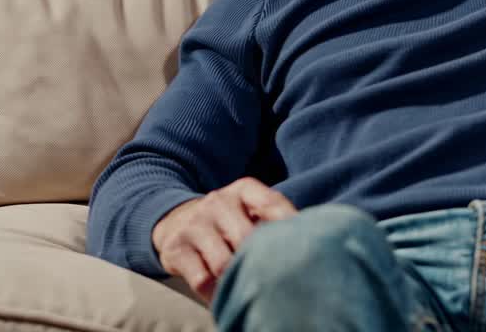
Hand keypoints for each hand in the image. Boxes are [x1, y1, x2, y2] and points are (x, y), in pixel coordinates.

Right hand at [152, 177, 296, 301]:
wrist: (175, 220)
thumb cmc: (228, 221)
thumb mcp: (249, 208)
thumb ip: (274, 219)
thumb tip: (311, 239)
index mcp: (243, 189)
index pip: (271, 203)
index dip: (289, 224)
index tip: (306, 246)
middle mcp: (218, 202)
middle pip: (247, 237)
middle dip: (262, 260)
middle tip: (277, 279)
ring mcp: (195, 225)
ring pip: (223, 263)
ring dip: (238, 280)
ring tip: (251, 291)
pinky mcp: (177, 249)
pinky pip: (202, 279)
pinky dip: (217, 293)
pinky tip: (226, 296)